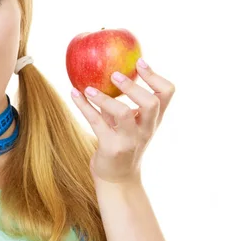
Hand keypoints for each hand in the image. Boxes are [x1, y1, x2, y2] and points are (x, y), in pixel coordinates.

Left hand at [71, 58, 174, 183]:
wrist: (118, 178)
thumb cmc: (122, 142)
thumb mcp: (128, 122)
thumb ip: (123, 101)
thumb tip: (107, 69)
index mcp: (153, 119)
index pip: (166, 94)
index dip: (155, 76)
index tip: (140, 62)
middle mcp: (145, 129)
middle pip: (151, 103)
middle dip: (133, 86)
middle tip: (115, 74)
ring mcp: (129, 140)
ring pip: (123, 114)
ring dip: (104, 98)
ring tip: (89, 88)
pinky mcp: (110, 148)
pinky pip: (96, 122)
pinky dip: (84, 106)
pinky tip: (74, 93)